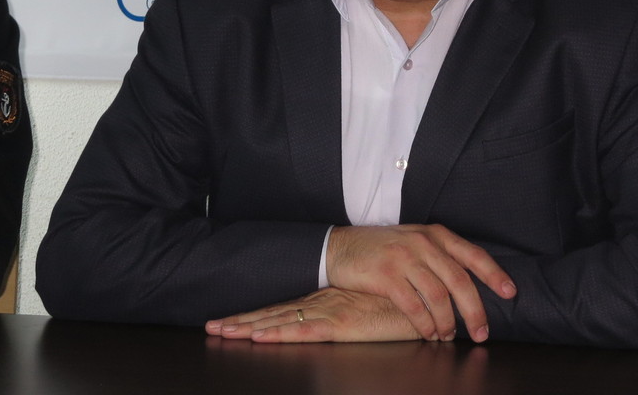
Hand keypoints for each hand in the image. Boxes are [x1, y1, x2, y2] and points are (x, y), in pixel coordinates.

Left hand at [206, 288, 420, 342]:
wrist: (425, 299)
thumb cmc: (402, 304)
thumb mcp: (370, 308)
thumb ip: (354, 312)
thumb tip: (343, 318)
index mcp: (327, 300)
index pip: (284, 308)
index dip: (256, 315)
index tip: (230, 321)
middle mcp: (322, 304)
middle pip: (275, 313)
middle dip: (242, 322)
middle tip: (212, 327)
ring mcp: (329, 313)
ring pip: (281, 321)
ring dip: (249, 328)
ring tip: (221, 332)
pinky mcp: (341, 325)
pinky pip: (303, 331)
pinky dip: (278, 334)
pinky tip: (258, 337)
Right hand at [326, 224, 515, 342]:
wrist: (341, 247)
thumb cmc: (383, 248)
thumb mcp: (415, 242)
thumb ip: (440, 256)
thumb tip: (468, 286)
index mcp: (435, 234)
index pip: (473, 255)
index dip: (494, 274)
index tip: (510, 292)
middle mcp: (423, 243)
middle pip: (460, 280)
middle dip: (475, 311)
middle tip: (482, 332)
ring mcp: (404, 258)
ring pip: (438, 296)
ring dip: (448, 322)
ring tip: (448, 335)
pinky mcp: (386, 275)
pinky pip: (413, 306)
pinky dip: (424, 324)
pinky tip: (428, 333)